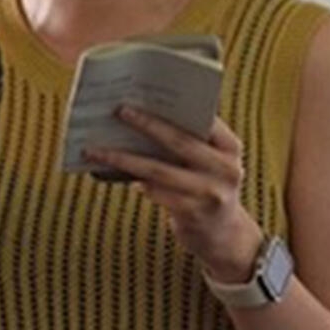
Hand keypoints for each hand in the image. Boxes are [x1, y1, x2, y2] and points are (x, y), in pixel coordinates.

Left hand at [85, 107, 263, 280]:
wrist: (226, 237)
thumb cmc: (209, 189)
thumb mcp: (212, 164)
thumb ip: (193, 144)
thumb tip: (143, 119)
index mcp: (231, 148)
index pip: (204, 119)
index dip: (176, 106)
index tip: (149, 91)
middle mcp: (226, 168)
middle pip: (179, 140)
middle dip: (146, 124)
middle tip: (120, 110)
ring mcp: (210, 193)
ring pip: (159, 170)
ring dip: (125, 158)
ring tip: (98, 149)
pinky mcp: (194, 215)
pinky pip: (158, 194)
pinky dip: (138, 183)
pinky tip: (122, 176)